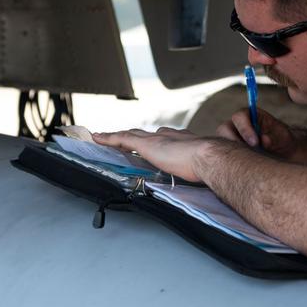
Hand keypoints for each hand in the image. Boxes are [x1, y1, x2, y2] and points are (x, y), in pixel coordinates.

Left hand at [92, 127, 210, 182]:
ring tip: (104, 138)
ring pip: (130, 135)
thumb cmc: (208, 163)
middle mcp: (168, 136)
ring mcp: (156, 139)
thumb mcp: (202, 164)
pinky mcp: (145, 144)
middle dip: (134, 136)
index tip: (153, 144)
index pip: (164, 138)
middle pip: (145, 134)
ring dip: (117, 137)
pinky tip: (97, 138)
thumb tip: (202, 172)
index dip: (156, 140)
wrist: (207, 156)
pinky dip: (108, 138)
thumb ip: (198, 165)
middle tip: (125, 139)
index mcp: (182, 140)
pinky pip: (121, 139)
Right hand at [216, 108, 296, 158]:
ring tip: (248, 165)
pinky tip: (245, 170)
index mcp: (250, 115)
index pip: (239, 116)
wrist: (284, 156)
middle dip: (234, 142)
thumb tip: (264, 140)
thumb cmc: (283, 142)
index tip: (255, 143)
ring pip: (221, 145)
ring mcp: (231, 139)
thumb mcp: (283, 139)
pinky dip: (232, 164)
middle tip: (249, 156)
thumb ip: (274, 138)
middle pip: (224, 129)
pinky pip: (224, 158)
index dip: (245, 128)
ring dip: (232, 154)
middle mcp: (237, 126)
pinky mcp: (229, 153)